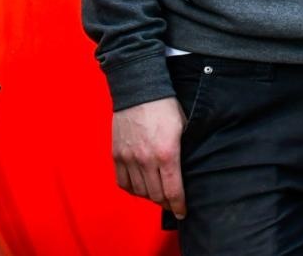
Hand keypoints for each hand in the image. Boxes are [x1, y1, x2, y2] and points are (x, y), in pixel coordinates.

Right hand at [111, 98, 186, 218]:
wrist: (140, 90)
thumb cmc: (165, 107)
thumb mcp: (183, 128)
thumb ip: (183, 151)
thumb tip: (185, 171)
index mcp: (167, 154)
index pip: (173, 191)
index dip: (179, 206)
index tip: (182, 212)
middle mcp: (146, 160)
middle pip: (156, 196)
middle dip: (166, 203)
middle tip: (172, 203)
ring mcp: (129, 159)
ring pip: (139, 192)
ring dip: (150, 196)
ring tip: (157, 193)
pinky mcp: (116, 155)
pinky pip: (123, 182)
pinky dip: (132, 189)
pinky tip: (140, 186)